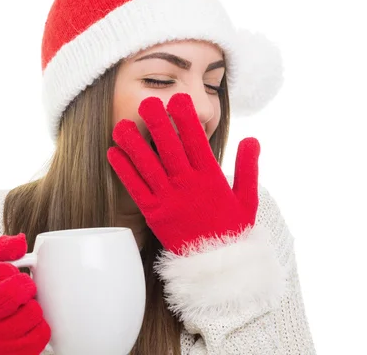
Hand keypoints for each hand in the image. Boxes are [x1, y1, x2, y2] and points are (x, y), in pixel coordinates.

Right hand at [0, 234, 50, 354]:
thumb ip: (2, 251)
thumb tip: (20, 240)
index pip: (1, 269)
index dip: (12, 271)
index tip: (7, 278)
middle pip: (14, 292)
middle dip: (26, 287)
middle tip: (24, 291)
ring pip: (33, 313)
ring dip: (34, 309)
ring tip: (22, 311)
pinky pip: (41, 334)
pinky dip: (41, 328)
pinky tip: (28, 328)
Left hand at [107, 94, 259, 253]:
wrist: (217, 267)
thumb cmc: (232, 229)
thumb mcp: (248, 198)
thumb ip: (248, 168)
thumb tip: (252, 139)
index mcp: (211, 177)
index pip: (197, 141)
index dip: (186, 118)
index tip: (178, 98)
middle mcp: (188, 185)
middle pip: (170, 148)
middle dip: (158, 123)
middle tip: (147, 102)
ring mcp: (169, 199)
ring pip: (148, 166)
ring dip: (134, 144)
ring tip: (121, 124)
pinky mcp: (154, 213)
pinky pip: (136, 188)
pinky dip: (124, 170)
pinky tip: (113, 153)